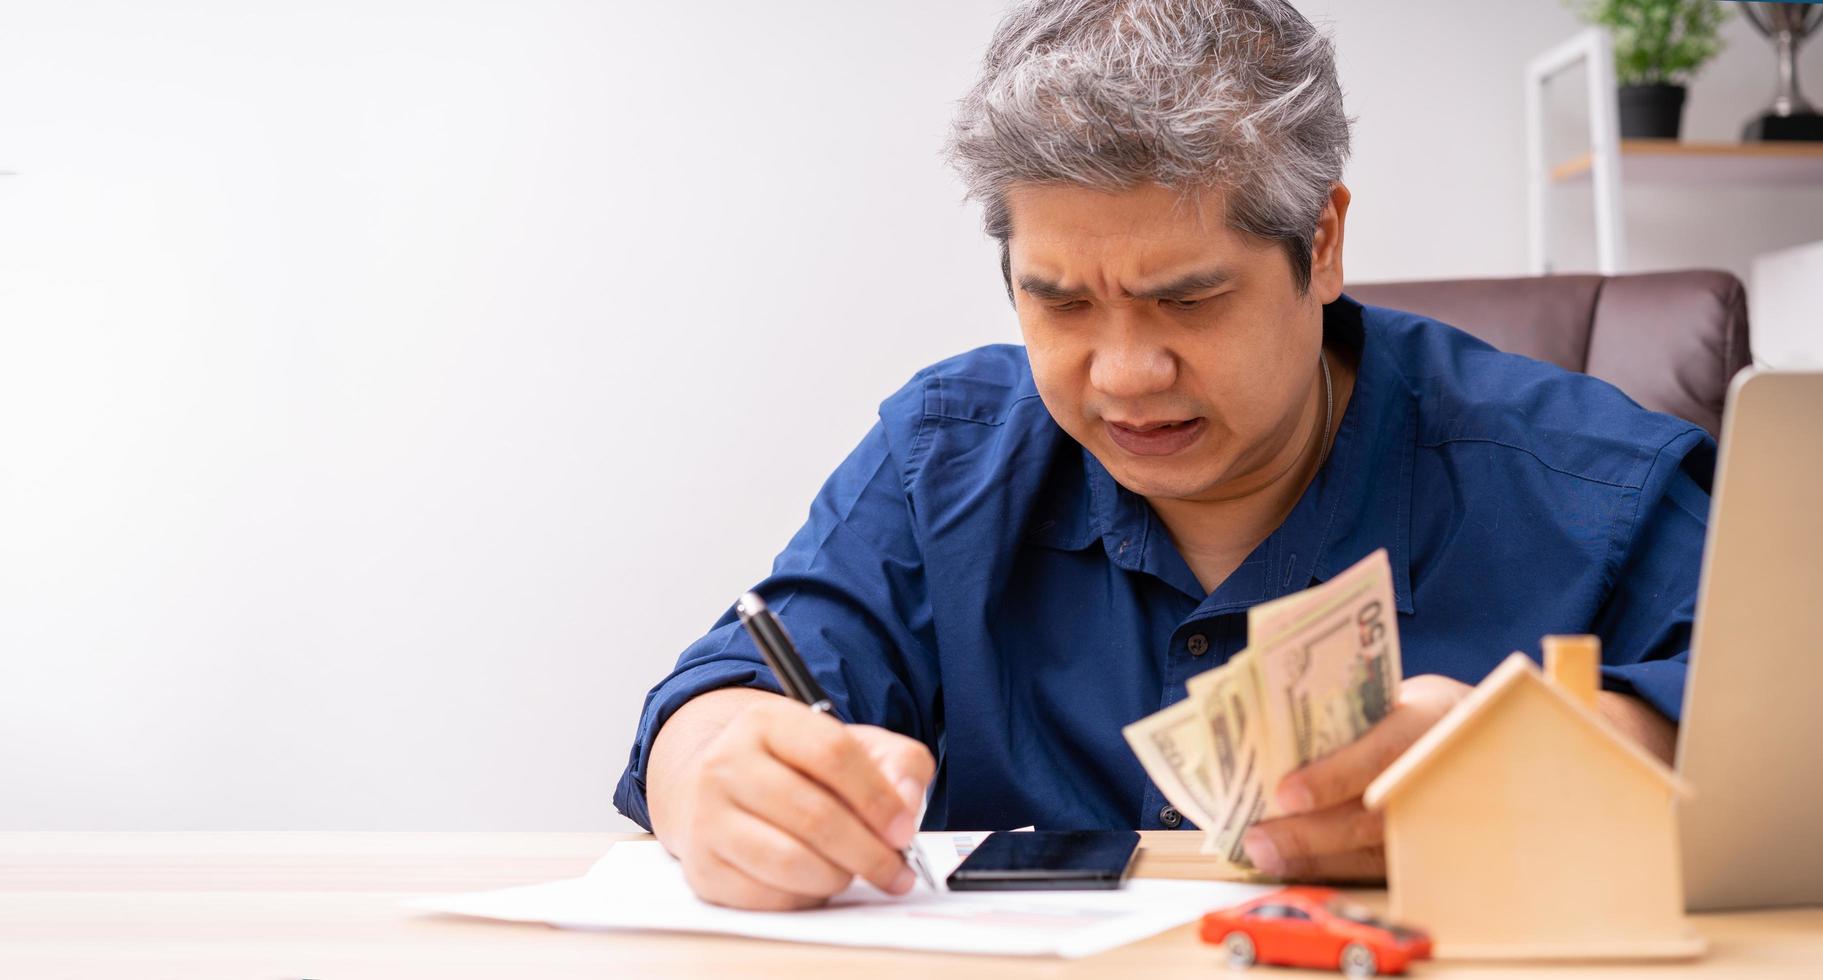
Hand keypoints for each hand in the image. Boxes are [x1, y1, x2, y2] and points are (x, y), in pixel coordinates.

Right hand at [659, 694, 933, 909]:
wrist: (720, 789)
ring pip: (790, 862)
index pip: (833, 754)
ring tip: (853, 872)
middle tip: (896, 871)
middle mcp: (727, 764)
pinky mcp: (703, 867)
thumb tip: (907, 803)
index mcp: (766, 722)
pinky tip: (817, 883)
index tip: (904, 830)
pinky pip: (767, 896)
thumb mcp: (852, 746)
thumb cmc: (795, 770)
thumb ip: (898, 764)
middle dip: (869, 852)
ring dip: (838, 877)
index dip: (878, 797)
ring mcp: (708, 817)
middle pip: (814, 815)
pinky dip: (805, 897)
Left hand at [1241, 674, 1471, 881]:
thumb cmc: (1410, 713)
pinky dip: (1333, 873)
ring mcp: (1438, 822)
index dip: (1334, 778)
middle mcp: (1437, 777)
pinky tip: (1294, 869)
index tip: (1287, 794)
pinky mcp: (1428, 853)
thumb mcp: (1392, 697)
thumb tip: (1267, 738)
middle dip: (1310, 834)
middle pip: (1372, 817)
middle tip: (1258, 841)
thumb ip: (1345, 718)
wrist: (1476, 740)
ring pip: (1374, 854)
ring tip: (1266, 858)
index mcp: (1428, 723)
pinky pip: (1378, 873)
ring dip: (1314, 860)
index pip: (1381, 755)